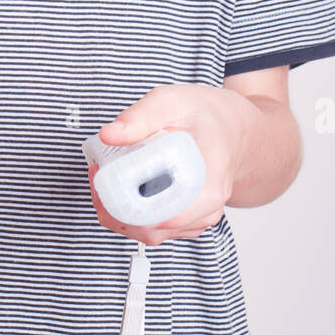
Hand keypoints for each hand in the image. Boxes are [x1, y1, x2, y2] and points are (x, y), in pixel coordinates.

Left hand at [87, 83, 250, 245]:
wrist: (236, 129)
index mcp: (208, 184)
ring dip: (119, 211)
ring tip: (106, 177)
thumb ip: (141, 116)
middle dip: (114, 205)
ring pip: (149, 233)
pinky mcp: (187, 221)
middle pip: (151, 228)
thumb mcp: (174, 101)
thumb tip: (109, 134)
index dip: (125, 201)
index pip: (165, 215)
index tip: (103, 174)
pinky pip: (154, 229)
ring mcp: (197, 219)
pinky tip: (121, 189)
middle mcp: (206, 209)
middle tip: (98, 173)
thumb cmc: (209, 116)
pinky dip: (131, 214)